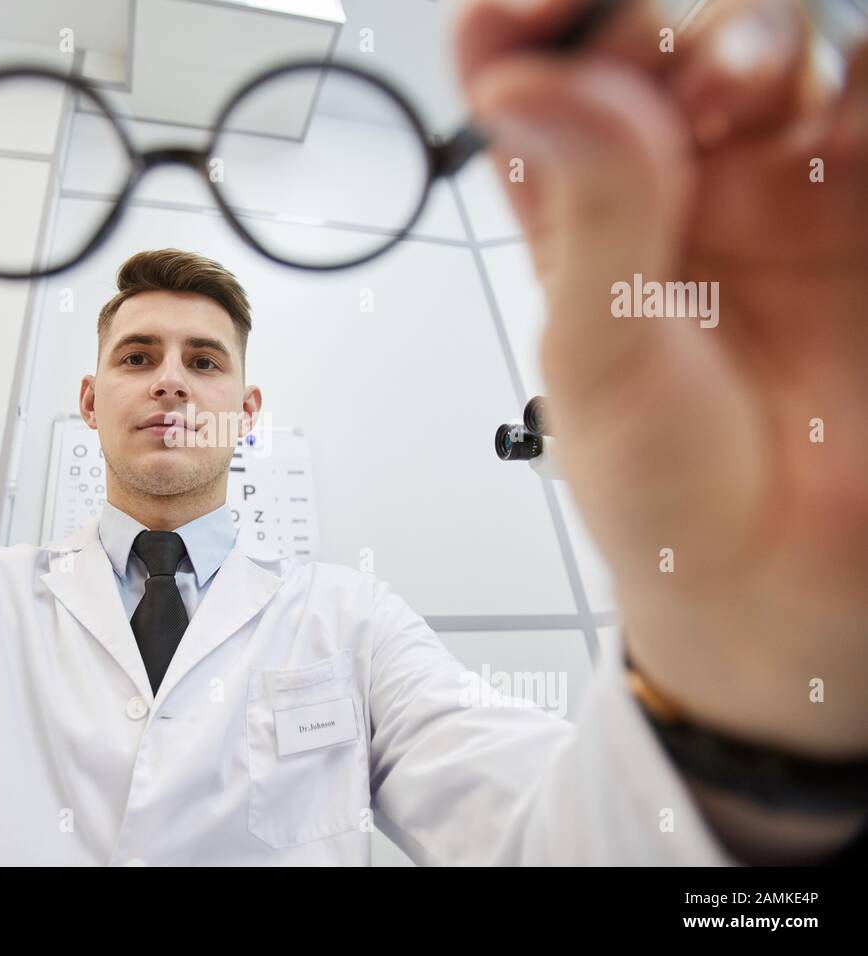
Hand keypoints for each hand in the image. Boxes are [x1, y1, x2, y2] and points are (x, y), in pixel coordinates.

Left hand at [457, 0, 867, 760]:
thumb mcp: (599, 355)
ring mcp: (782, 189)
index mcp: (580, 212)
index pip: (541, 71)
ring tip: (749, 97)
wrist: (778, 587)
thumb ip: (586, 210)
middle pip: (666, 33)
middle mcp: (676, 183)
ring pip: (776, 48)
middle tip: (687, 87)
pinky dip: (858, 87)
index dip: (529, 21)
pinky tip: (838, 113)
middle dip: (668, 27)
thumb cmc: (664, 492)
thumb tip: (521, 84)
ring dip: (762, 40)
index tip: (519, 9)